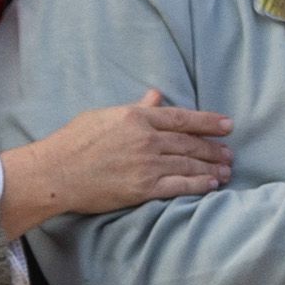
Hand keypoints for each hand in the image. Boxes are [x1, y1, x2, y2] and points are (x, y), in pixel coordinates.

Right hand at [1, 89, 235, 233]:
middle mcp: (147, 139)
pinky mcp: (143, 189)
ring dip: (211, 167)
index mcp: (137, 117)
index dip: (209, 122)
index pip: (183, 118)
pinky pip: (179, 186)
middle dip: (213, 148)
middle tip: (229, 153)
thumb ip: (135, 107)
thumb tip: (156, 95)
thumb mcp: (105, 115)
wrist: (55, 173)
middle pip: (190, 143)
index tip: (227, 125)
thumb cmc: (74, 142)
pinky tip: (212, 185)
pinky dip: (199, 185)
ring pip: (189, 164)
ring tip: (226, 170)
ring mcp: (146, 164)